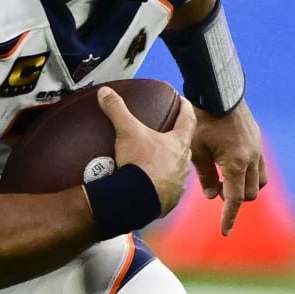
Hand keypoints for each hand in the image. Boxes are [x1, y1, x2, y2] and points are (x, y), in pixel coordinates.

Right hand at [99, 87, 193, 216]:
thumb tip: (106, 93)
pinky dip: (160, 186)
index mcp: (178, 143)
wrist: (136, 199)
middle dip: (176, 139)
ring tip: (156, 162)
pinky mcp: (169, 199)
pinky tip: (150, 185)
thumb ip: (117, 110)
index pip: (188, 119)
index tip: (184, 102)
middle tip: (166, 134)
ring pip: (177, 169)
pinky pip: (168, 190)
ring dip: (169, 165)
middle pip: (184, 145)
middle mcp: (183, 163)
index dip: (186, 107)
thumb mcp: (127, 131)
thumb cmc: (140, 165)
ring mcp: (178, 183)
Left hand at [189, 100, 267, 235]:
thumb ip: (205, 176)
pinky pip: (260, 167)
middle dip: (235, 199)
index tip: (224, 232)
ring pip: (259, 182)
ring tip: (225, 179)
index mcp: (235, 163)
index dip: (229, 217)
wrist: (218, 94)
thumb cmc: (201, 121)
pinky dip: (249, 174)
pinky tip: (233, 167)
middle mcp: (252, 158)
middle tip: (217, 189)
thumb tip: (213, 197)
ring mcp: (258, 150)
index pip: (235, 199)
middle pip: (249, 194)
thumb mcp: (196, 150)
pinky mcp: (258, 142)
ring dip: (245, 187)